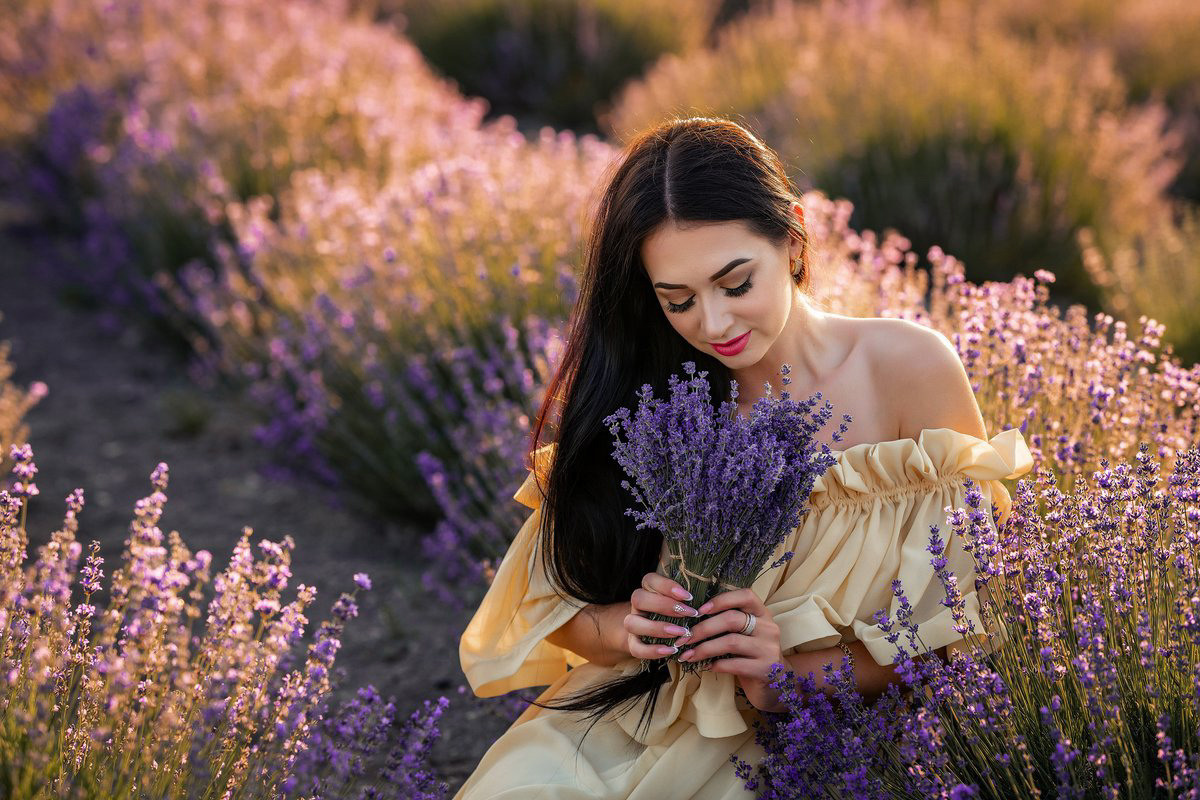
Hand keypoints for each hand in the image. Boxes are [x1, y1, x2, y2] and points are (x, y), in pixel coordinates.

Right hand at [623, 571, 700, 659]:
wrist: (656, 634)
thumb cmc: (678, 613)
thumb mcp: (682, 602)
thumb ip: (687, 599)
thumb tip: (707, 601)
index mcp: (648, 590)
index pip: (649, 579)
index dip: (667, 586)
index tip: (688, 596)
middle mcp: (637, 605)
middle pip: (638, 598)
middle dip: (664, 606)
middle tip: (689, 614)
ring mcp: (633, 624)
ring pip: (631, 623)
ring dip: (657, 628)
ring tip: (680, 632)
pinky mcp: (632, 644)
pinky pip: (635, 648)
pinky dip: (652, 650)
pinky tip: (671, 650)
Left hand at [675, 587, 783, 712]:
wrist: (775, 684)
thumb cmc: (751, 654)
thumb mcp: (745, 633)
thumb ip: (728, 623)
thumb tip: (692, 618)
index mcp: (762, 613)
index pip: (745, 596)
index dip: (721, 600)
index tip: (700, 610)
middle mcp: (769, 627)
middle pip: (732, 619)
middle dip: (703, 628)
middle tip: (684, 637)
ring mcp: (768, 648)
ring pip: (730, 642)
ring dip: (704, 648)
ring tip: (688, 654)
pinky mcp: (764, 669)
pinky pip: (734, 664)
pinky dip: (715, 665)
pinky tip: (705, 666)